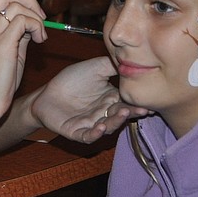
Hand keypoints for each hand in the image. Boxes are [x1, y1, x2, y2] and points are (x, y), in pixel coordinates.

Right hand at [0, 0, 47, 120]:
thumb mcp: (5, 53)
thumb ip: (15, 34)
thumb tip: (31, 22)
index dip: (18, 1)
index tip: (32, 17)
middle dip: (28, 2)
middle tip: (40, 20)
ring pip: (15, 5)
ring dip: (35, 17)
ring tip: (40, 36)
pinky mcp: (1, 45)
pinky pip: (23, 21)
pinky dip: (36, 26)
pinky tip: (39, 41)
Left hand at [31, 56, 149, 143]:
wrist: (47, 93)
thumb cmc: (71, 80)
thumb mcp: (95, 68)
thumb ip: (112, 66)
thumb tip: (133, 60)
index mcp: (111, 99)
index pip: (127, 101)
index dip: (138, 102)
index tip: (151, 101)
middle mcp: (104, 113)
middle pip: (121, 115)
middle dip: (132, 112)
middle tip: (142, 109)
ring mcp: (92, 124)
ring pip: (108, 126)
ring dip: (116, 121)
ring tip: (122, 113)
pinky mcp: (78, 132)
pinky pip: (89, 135)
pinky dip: (96, 133)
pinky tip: (101, 127)